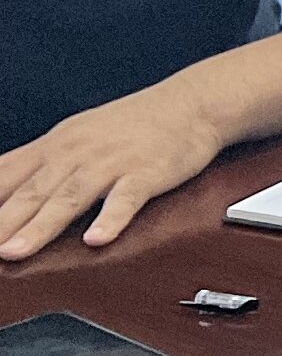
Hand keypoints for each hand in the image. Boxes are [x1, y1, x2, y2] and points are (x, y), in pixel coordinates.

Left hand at [0, 77, 228, 259]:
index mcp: (55, 147)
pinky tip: (97, 238)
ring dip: (40, 226)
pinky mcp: (148, 173)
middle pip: (31, 192)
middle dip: (2, 222)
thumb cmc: (133, 124)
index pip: (5, 177)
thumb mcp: (75, 136)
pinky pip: (127, 198)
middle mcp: (77, 154)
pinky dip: (111, 218)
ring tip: (16, 251)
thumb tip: (1, 188)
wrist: (190, 104)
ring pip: (70, 197)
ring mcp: (112, 163)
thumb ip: (38, 164)